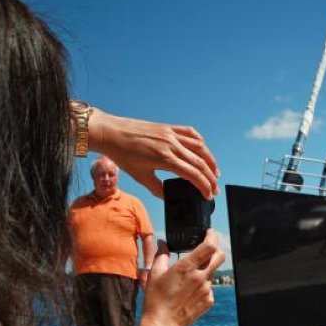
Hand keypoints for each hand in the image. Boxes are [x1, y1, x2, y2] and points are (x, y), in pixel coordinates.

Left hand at [87, 107, 219, 199]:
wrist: (111, 133)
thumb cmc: (123, 154)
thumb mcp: (140, 176)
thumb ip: (157, 189)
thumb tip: (169, 197)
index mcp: (165, 159)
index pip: (193, 174)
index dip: (204, 187)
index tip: (208, 195)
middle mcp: (171, 145)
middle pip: (200, 162)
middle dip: (210, 178)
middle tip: (214, 188)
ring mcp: (171, 134)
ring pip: (200, 147)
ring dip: (210, 160)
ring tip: (214, 172)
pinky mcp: (168, 127)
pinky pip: (190, 133)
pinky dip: (199, 142)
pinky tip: (202, 150)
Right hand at [138, 231, 224, 325]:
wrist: (163, 324)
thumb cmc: (156, 299)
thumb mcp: (154, 273)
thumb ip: (161, 255)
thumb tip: (162, 243)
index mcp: (187, 267)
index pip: (210, 246)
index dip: (213, 236)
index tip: (209, 233)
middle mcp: (201, 276)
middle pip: (219, 256)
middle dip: (216, 250)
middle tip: (206, 250)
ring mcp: (207, 289)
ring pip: (212, 273)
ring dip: (205, 271)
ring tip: (188, 279)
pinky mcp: (209, 300)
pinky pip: (210, 287)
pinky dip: (203, 286)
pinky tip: (189, 292)